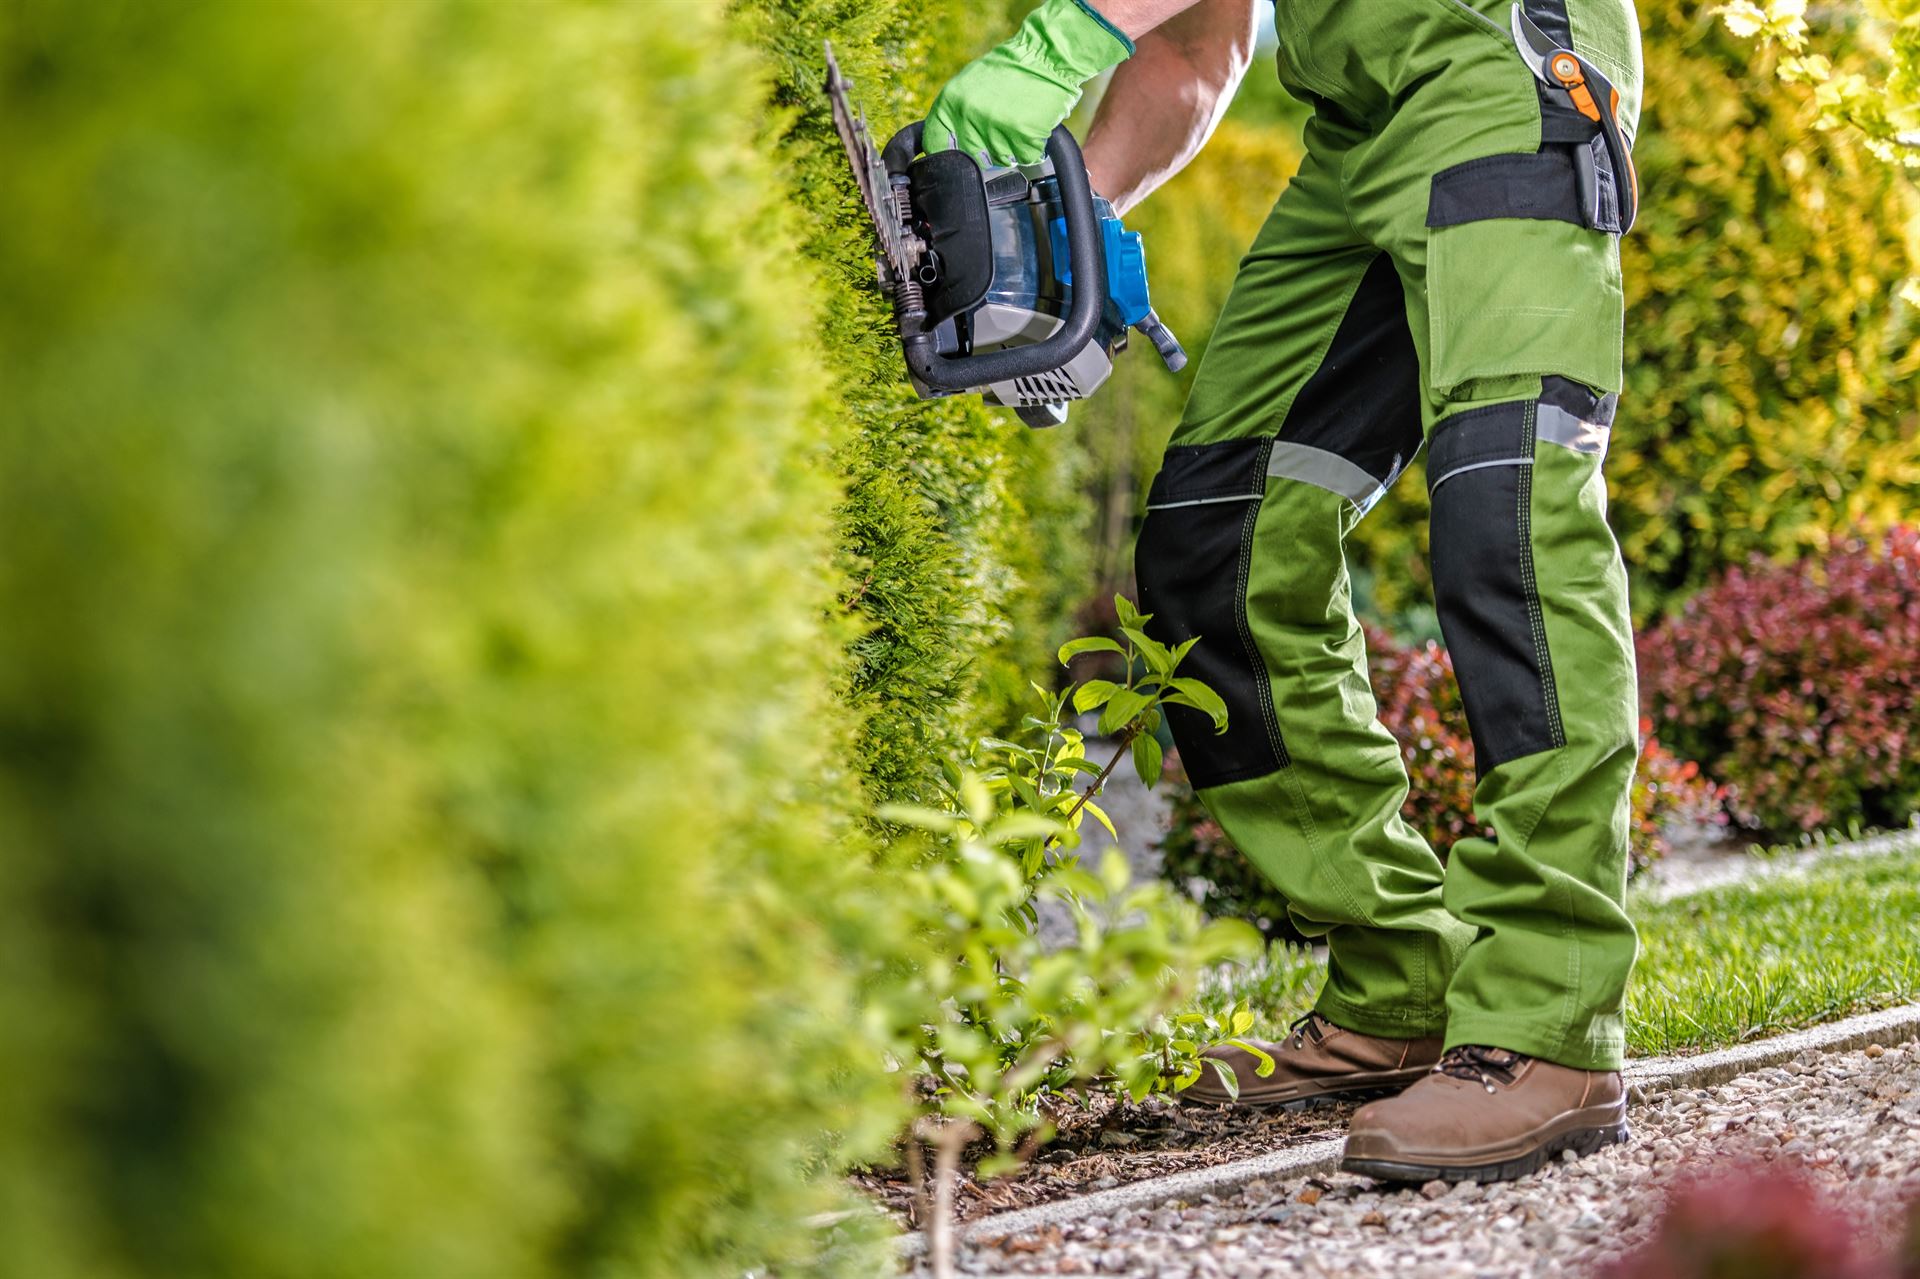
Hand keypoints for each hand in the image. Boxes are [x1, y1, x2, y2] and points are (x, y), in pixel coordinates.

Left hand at [924, 0, 1133, 166]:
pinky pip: (1024, 158)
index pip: (937, 145)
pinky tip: (1032, 125)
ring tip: (1018, 122)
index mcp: (951, 102)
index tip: (959, 157)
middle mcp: (969, 116)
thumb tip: (947, 144)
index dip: (949, 155)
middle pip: (971, 159)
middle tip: (1001, 130)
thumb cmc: (1009, 70)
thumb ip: (956, 113)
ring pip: (999, 161)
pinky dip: (1031, 148)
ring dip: (1011, 149)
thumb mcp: (970, 84)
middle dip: (986, 152)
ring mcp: (995, 128)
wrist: (1045, 55)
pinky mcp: (1022, 137)